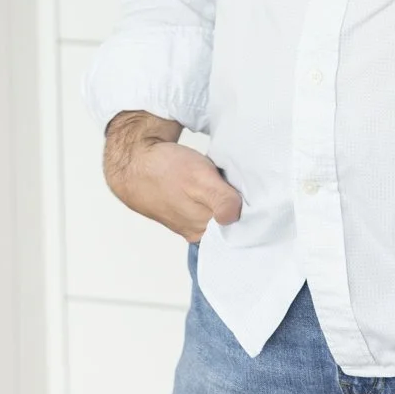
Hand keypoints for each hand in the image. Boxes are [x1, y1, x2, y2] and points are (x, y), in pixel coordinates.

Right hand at [102, 109, 242, 241]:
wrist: (134, 162)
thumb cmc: (165, 169)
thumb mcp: (200, 179)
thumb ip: (221, 200)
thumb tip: (236, 217)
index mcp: (204, 230)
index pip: (241, 230)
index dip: (254, 212)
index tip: (261, 195)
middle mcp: (199, 231)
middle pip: (233, 223)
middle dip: (244, 206)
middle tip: (247, 184)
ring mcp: (192, 221)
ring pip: (221, 214)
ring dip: (229, 198)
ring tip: (230, 180)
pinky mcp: (187, 209)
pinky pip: (210, 206)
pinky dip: (217, 194)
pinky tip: (217, 181)